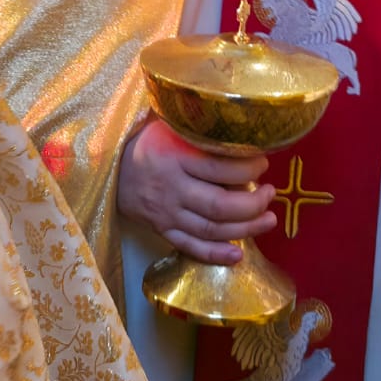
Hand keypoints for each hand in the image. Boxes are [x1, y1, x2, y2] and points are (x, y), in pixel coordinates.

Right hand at [118, 118, 276, 263]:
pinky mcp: (161, 230)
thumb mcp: (170, 126)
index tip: (263, 164)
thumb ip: (201, 132)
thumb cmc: (147, 142)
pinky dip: (215, 254)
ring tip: (269, 220)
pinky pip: (190, 247)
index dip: (248, 168)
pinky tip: (238, 254)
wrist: (109, 168)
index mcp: (175, 157)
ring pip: (210, 229)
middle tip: (271, 193)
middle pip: (219, 205)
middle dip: (253, 203)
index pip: (219, 167)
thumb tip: (245, 135)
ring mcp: (166, 213)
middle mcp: (171, 188)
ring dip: (245, 229)